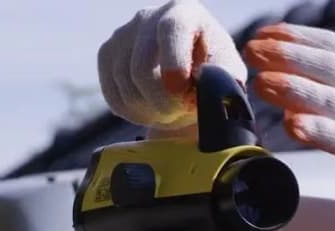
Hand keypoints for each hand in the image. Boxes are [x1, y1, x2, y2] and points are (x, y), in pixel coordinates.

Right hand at [97, 0, 246, 132]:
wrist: (188, 79)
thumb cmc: (212, 75)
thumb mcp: (228, 75)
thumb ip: (225, 79)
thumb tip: (215, 87)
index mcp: (184, 13)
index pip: (171, 29)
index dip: (173, 60)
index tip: (178, 88)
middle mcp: (149, 16)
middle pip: (141, 65)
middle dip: (160, 100)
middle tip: (177, 113)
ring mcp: (123, 34)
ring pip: (125, 84)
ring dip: (148, 109)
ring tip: (168, 112)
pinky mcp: (107, 54)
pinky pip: (112, 93)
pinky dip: (131, 111)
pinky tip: (149, 110)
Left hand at [243, 23, 334, 225]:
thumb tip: (301, 76)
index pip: (334, 46)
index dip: (297, 36)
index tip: (265, 32)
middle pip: (328, 66)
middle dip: (287, 55)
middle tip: (252, 50)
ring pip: (331, 100)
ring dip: (293, 89)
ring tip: (261, 83)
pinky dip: (318, 130)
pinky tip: (293, 125)